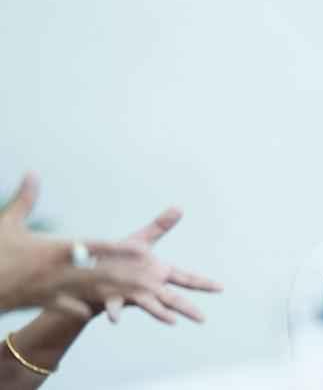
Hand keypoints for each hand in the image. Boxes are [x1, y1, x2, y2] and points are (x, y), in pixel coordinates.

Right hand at [0, 172, 141, 313]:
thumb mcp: (8, 224)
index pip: (93, 248)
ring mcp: (51, 290)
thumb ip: (26, 199)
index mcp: (53, 249)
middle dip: (124, 276)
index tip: (142, 250)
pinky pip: (68, 307)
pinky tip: (102, 308)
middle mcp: (57, 271)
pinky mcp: (42, 303)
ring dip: (111, 292)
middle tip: (150, 277)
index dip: (118, 250)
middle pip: (98, 274)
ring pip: (88, 292)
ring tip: (136, 294)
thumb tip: (32, 172)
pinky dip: (84, 307)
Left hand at [98, 207, 222, 324]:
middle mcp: (151, 287)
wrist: (92, 273)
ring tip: (173, 321)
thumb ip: (160, 225)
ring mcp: (134, 294)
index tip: (221, 287)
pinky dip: (115, 312)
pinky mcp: (113, 298)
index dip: (203, 283)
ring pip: (151, 306)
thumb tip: (179, 208)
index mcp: (160, 273)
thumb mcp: (141, 239)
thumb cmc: (120, 258)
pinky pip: (115, 306)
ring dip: (160, 313)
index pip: (186, 278)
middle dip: (188, 308)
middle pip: (173, 299)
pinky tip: (115, 319)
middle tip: (203, 319)